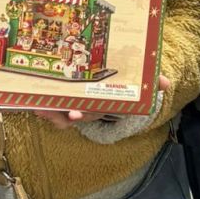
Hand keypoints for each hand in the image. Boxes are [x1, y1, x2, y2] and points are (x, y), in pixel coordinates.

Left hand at [31, 74, 171, 128]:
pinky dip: (44, 107)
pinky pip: (55, 108)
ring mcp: (78, 106)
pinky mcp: (67, 101)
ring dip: (48, 113)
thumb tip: (166, 83)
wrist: (123, 85)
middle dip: (60, 116)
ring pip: (61, 115)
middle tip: (46, 111)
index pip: (94, 112)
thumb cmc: (131, 84)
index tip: (73, 114)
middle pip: (73, 116)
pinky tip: (33, 100)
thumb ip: (153, 82)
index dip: (82, 114)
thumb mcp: (142, 83)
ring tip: (36, 107)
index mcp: (105, 104)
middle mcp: (91, 108)